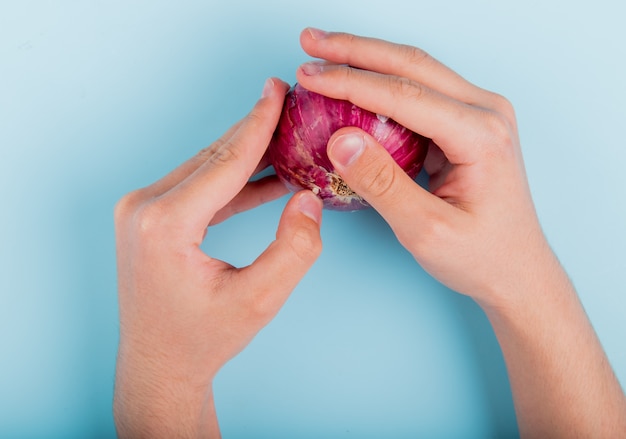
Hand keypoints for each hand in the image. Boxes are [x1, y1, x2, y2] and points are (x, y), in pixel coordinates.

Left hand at [113, 78, 322, 437]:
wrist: (159, 363)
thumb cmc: (202, 338)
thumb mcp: (259, 301)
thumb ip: (294, 249)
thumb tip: (309, 199)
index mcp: (165, 224)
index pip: (225, 162)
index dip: (258, 124)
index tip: (277, 89)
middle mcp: (144, 208)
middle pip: (213, 157)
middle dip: (254, 130)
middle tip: (287, 100)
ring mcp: (140, 210)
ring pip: (205, 167)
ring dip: (245, 153)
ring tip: (284, 134)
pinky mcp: (148, 216)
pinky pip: (198, 186)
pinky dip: (233, 180)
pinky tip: (267, 176)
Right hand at [297, 28, 543, 309]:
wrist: (516, 271)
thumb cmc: (480, 257)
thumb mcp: (426, 230)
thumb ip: (381, 184)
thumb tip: (339, 140)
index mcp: (481, 135)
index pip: (404, 95)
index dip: (350, 81)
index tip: (308, 75)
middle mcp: (486, 113)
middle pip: (411, 65)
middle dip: (355, 50)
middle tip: (310, 41)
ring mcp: (479, 115)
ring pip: (415, 71)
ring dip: (368, 59)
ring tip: (324, 53)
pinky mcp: (467, 125)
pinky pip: (420, 93)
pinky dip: (382, 84)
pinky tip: (355, 82)